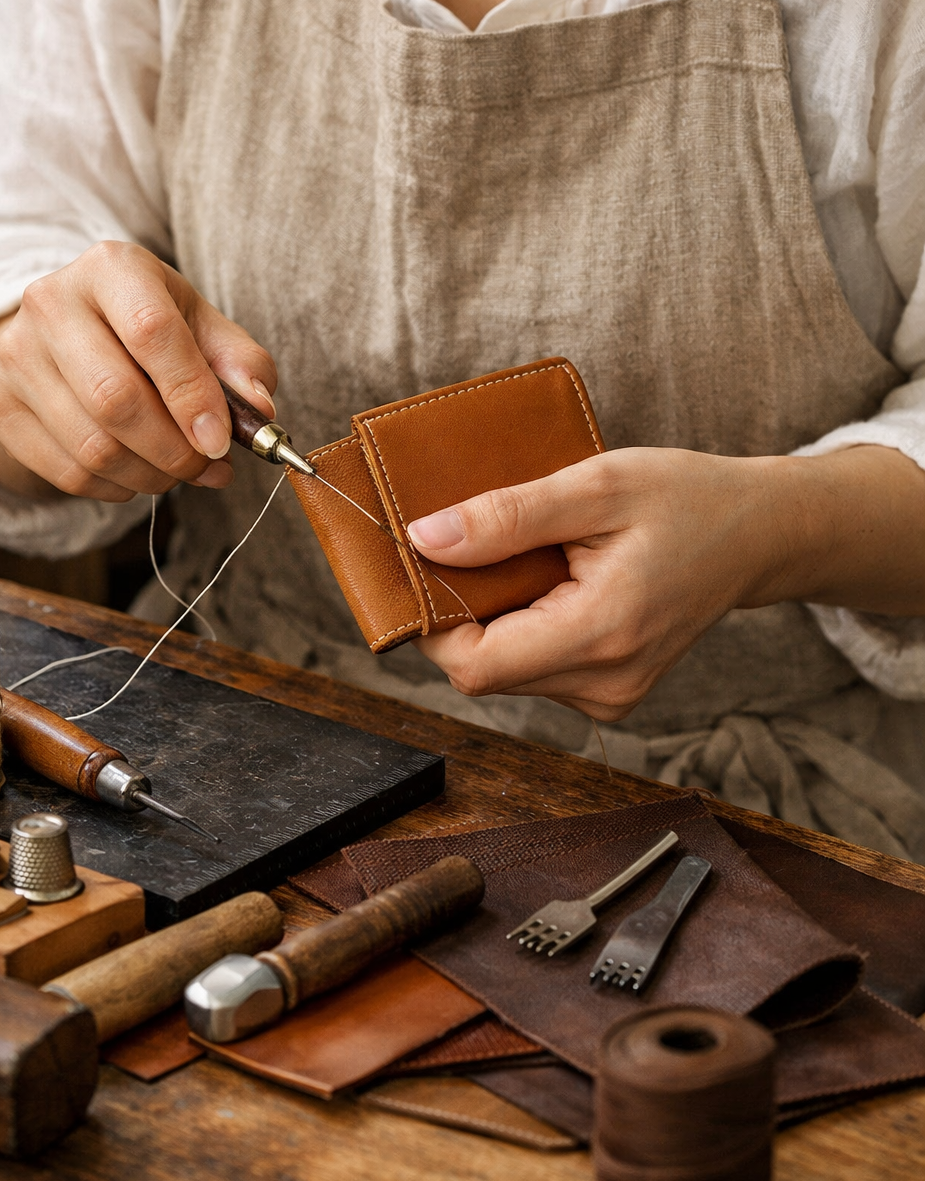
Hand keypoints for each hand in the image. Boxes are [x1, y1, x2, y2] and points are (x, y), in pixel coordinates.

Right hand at [0, 241, 276, 501]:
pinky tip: (138, 473)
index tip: (221, 442)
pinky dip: (116, 487)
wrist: (67, 329)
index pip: (152, 334)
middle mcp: (51, 302)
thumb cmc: (149, 325)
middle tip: (207, 465)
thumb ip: (241, 363)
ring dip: (151, 476)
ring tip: (180, 471)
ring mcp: (15, 353)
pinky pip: (66, 472)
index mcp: (112, 268)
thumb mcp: (201, 325)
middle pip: (115, 399)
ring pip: (92, 446)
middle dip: (174, 450)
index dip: (192, 397)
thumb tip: (259, 411)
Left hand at [406, 444, 924, 720]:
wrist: (757, 534)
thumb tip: (424, 538)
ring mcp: (610, 695)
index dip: (433, 617)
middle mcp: (605, 684)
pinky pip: (535, 667)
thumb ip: (508, 516)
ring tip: (527, 555)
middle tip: (472, 542)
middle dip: (463, 609)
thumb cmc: (684, 499)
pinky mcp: (609, 692)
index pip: (474, 664)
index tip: (426, 560)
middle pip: (484, 669)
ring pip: (506, 670)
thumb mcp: (595, 485)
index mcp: (602, 635)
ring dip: (495, 616)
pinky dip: (523, 624)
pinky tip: (550, 578)